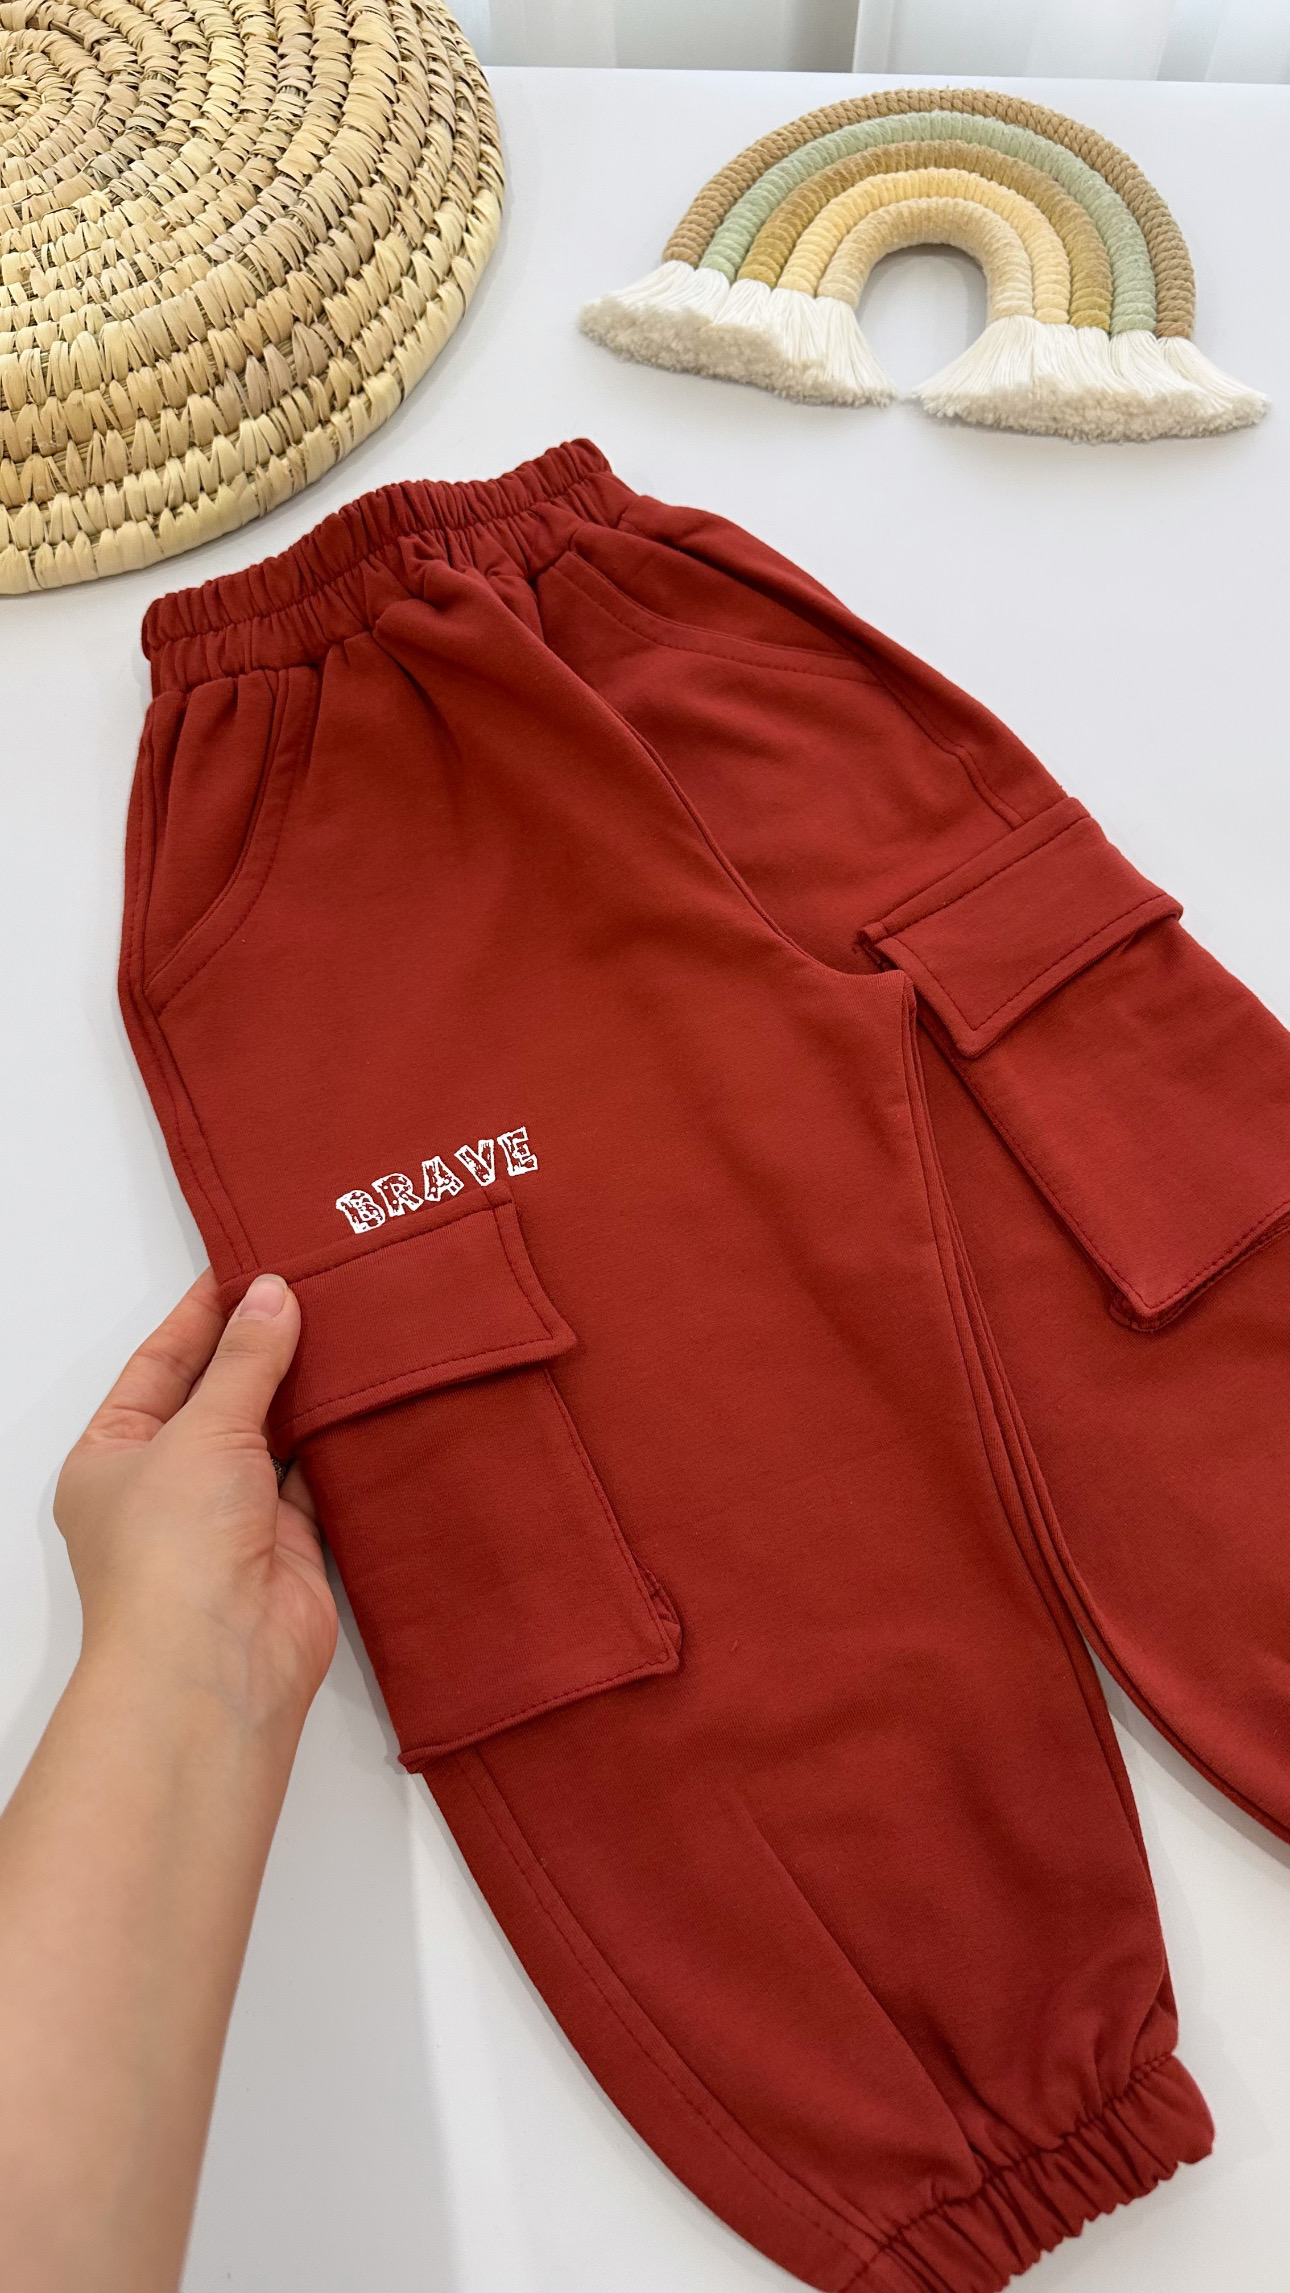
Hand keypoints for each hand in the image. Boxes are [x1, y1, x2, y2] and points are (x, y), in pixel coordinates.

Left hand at [55, 1270, 337, 1731]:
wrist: (219, 1664)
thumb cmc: (173, 1551)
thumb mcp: (203, 1430)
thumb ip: (247, 1361)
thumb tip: (274, 1294)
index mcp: (113, 1452)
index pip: (160, 1362)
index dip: (205, 1312)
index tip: (251, 1264)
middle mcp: (167, 1483)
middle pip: (220, 1395)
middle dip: (263, 1347)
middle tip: (315, 1284)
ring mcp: (227, 1516)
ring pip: (272, 1435)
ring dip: (305, 1392)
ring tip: (351, 1325)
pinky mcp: (286, 1545)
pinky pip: (315, 1477)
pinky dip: (338, 1442)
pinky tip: (367, 1394)